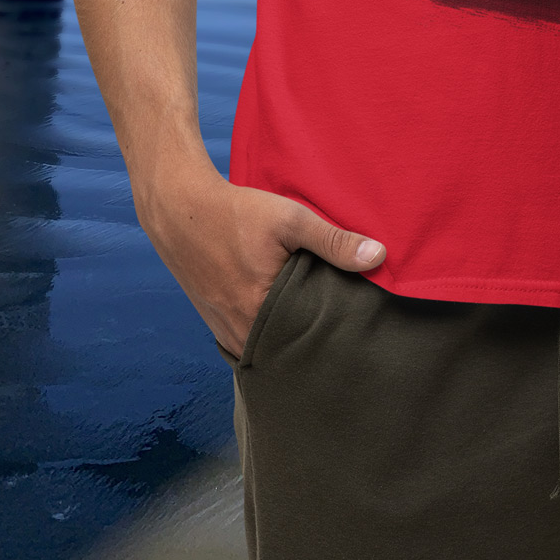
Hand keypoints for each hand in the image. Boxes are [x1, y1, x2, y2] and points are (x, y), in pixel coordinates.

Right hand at [136, 158, 384, 358]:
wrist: (179, 211)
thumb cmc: (235, 213)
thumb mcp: (290, 220)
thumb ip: (334, 241)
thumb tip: (380, 257)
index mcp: (260, 315)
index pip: (310, 342)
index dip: (334, 335)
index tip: (356, 326)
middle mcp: (240, 334)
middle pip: (290, 349)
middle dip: (314, 340)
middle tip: (342, 328)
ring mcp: (225, 332)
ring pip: (269, 346)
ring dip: (290, 337)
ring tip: (317, 324)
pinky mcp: (216, 325)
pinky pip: (251, 340)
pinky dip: (270, 333)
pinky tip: (286, 318)